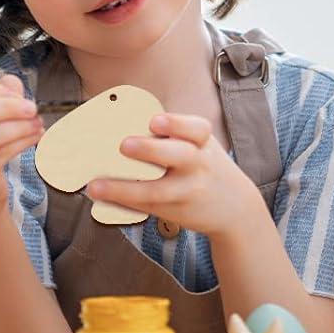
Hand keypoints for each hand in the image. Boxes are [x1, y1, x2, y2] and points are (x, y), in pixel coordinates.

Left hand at [88, 114, 255, 242]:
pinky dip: (123, 202)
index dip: (175, 124)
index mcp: (204, 143)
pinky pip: (147, 207)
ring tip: (97, 185)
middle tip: (124, 145)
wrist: (236, 208)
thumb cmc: (208, 168)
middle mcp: (200, 165)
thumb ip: (176, 136)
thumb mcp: (203, 146)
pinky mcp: (176, 212)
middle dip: (151, 150)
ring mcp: (188, 191)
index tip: (154, 121)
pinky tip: (103, 197)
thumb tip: (126, 124)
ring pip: (159, 190)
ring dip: (125, 188)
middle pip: (180, 155)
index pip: (196, 129)